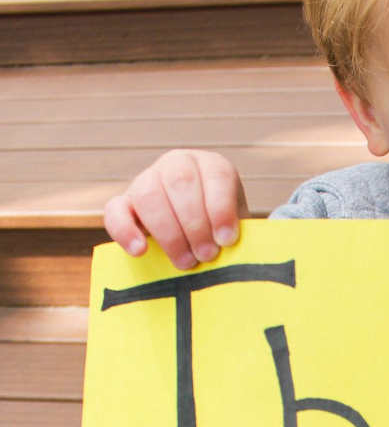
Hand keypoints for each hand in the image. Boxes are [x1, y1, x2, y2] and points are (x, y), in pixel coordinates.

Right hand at [103, 149, 250, 270]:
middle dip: (195, 224)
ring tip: (186, 262)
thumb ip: (234, 231)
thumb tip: (235, 251)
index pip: (217, 176)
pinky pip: (115, 210)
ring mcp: (146, 179)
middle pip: (181, 183)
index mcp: (211, 165)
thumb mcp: (234, 224)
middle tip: (207, 255)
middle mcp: (177, 164)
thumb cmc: (221, 229)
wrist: (195, 231)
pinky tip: (140, 250)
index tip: (227, 240)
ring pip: (150, 196)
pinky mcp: (123, 201)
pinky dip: (125, 230)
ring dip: (169, 233)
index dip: (221, 208)